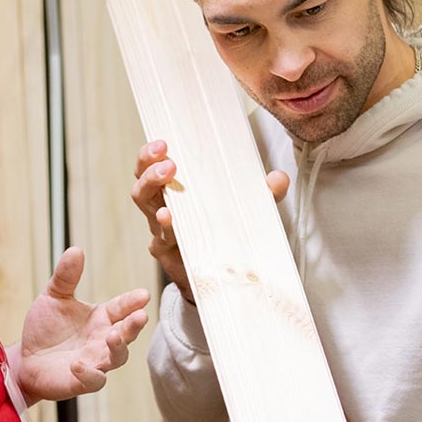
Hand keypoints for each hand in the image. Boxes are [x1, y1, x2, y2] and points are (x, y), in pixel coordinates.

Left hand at [13, 247, 149, 402]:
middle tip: (140, 316)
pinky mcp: (82, 381)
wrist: (25, 358)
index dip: (132, 301)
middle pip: (127, 333)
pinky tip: (77, 365)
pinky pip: (94, 380)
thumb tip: (75, 249)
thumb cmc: (45, 328)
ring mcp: (95, 361)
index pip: (121, 308)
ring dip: (118, 348)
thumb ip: (65, 277)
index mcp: (101, 318)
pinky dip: (89, 374)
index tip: (143, 294)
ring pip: (117, 357)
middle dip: (134, 326)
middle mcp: (103, 340)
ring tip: (113, 336)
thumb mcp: (53, 297)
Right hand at [131, 140, 289, 301]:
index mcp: (176, 192)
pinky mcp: (166, 252)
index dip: (150, 155)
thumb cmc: (228, 236)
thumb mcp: (249, 210)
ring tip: (167, 178)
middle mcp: (162, 208)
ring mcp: (161, 230)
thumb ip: (265, 195)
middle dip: (148, 167)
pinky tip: (169, 218)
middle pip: (142, 182)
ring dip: (151, 187)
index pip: (153, 168)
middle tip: (167, 160)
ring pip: (145, 204)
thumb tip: (279, 178)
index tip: (162, 143)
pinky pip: (159, 237)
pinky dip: (165, 226)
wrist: (222, 279)